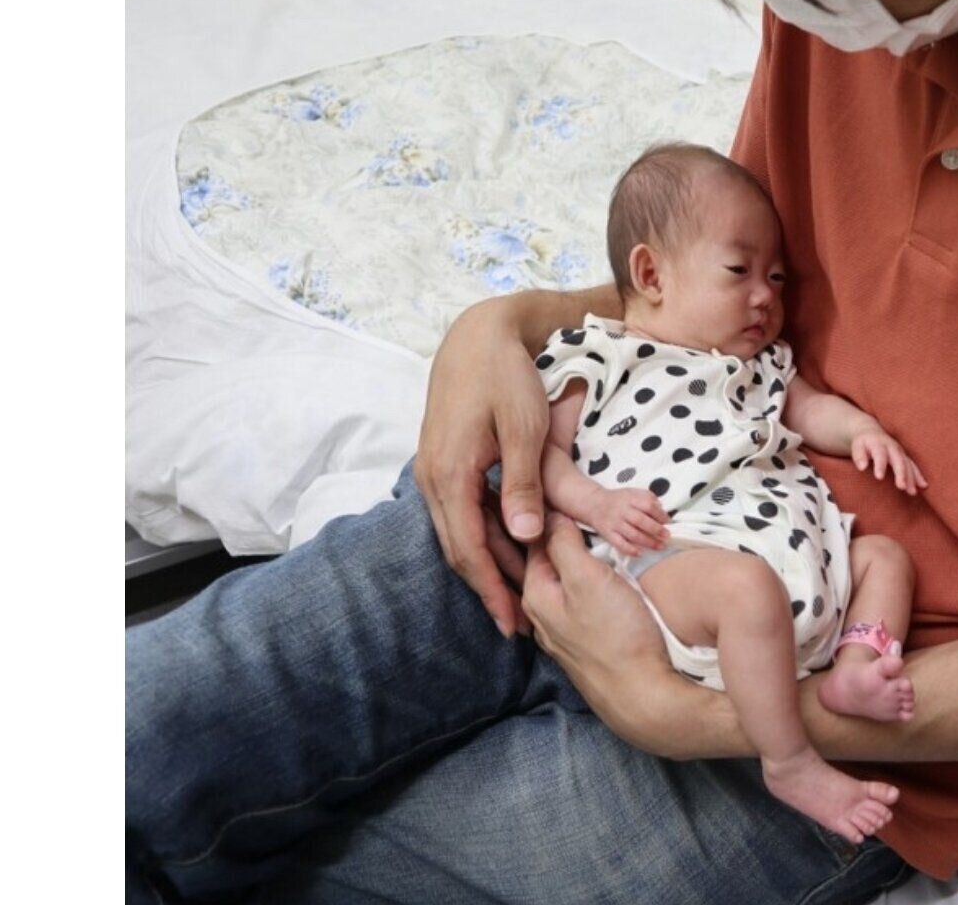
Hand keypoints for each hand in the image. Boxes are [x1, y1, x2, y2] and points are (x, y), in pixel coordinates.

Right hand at [414, 299, 555, 638]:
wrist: (478, 333)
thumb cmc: (505, 374)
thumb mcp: (524, 426)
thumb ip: (522, 483)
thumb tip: (523, 537)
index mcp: (450, 474)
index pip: (470, 549)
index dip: (492, 590)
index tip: (513, 623)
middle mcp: (432, 477)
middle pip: (459, 549)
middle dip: (488, 587)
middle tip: (518, 623)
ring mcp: (433, 469)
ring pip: (457, 531)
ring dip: (486, 562)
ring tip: (516, 591)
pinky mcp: (441, 460)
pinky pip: (458, 510)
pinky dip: (481, 533)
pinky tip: (505, 545)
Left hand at [521, 512, 690, 754]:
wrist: (644, 693)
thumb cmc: (617, 633)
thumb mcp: (587, 578)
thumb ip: (563, 544)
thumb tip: (549, 514)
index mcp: (535, 593)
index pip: (532, 539)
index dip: (545, 511)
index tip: (560, 488)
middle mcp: (541, 614)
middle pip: (546, 560)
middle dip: (557, 534)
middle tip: (577, 505)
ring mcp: (563, 631)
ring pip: (563, 580)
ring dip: (574, 557)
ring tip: (592, 533)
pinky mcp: (585, 642)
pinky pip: (578, 599)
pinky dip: (586, 579)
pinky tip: (602, 572)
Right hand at [587, 487, 671, 556]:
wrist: (594, 504)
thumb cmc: (618, 500)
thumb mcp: (633, 492)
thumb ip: (648, 498)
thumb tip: (662, 510)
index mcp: (630, 498)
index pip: (648, 505)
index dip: (660, 514)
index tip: (667, 521)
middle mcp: (622, 510)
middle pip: (641, 521)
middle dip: (656, 530)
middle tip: (666, 536)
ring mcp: (614, 523)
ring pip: (632, 534)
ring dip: (648, 542)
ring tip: (660, 546)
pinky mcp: (608, 534)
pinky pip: (619, 544)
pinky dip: (630, 550)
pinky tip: (640, 553)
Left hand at [849, 425, 928, 494]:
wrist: (872, 433)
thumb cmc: (863, 443)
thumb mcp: (857, 446)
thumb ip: (859, 456)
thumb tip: (862, 467)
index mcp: (879, 444)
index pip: (880, 454)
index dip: (880, 465)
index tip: (879, 477)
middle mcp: (892, 447)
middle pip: (898, 460)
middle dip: (901, 473)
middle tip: (901, 487)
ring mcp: (900, 452)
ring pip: (908, 464)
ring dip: (911, 478)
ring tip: (912, 492)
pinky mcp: (904, 457)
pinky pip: (913, 466)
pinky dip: (918, 476)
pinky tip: (923, 486)